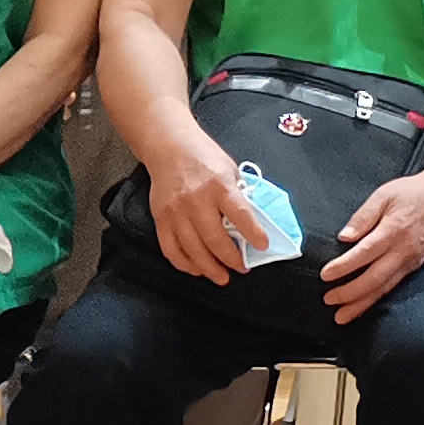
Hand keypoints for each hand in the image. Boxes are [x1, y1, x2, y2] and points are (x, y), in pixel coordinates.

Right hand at [142, 129, 262, 286]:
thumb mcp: (230, 170)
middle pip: (214, 239)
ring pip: (192, 250)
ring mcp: (176, 212)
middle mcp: (196, 200)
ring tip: (221, 277)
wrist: (169, 147)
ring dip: (209, 268)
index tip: (262, 246)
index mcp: (219, 186)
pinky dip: (184, 264)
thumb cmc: (203, 157)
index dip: (253, 233)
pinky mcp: (161, 219)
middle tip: (242, 269)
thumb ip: (239, 195)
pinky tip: (196, 269)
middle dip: (231, 259)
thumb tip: (252, 222)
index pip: (240, 215)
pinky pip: (171, 249)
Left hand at [319, 166, 423, 319]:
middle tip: (328, 299)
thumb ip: (363, 216)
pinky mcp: (415, 265)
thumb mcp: (383, 195)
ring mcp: (411, 260)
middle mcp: (403, 250)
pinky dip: (377, 299)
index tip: (325, 275)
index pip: (364, 253)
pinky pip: (394, 286)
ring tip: (342, 316)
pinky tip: (364, 306)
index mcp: (393, 230)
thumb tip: (344, 236)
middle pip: (374, 278)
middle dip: (349, 293)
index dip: (343, 267)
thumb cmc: (412, 193)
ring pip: (384, 288)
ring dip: (362, 304)